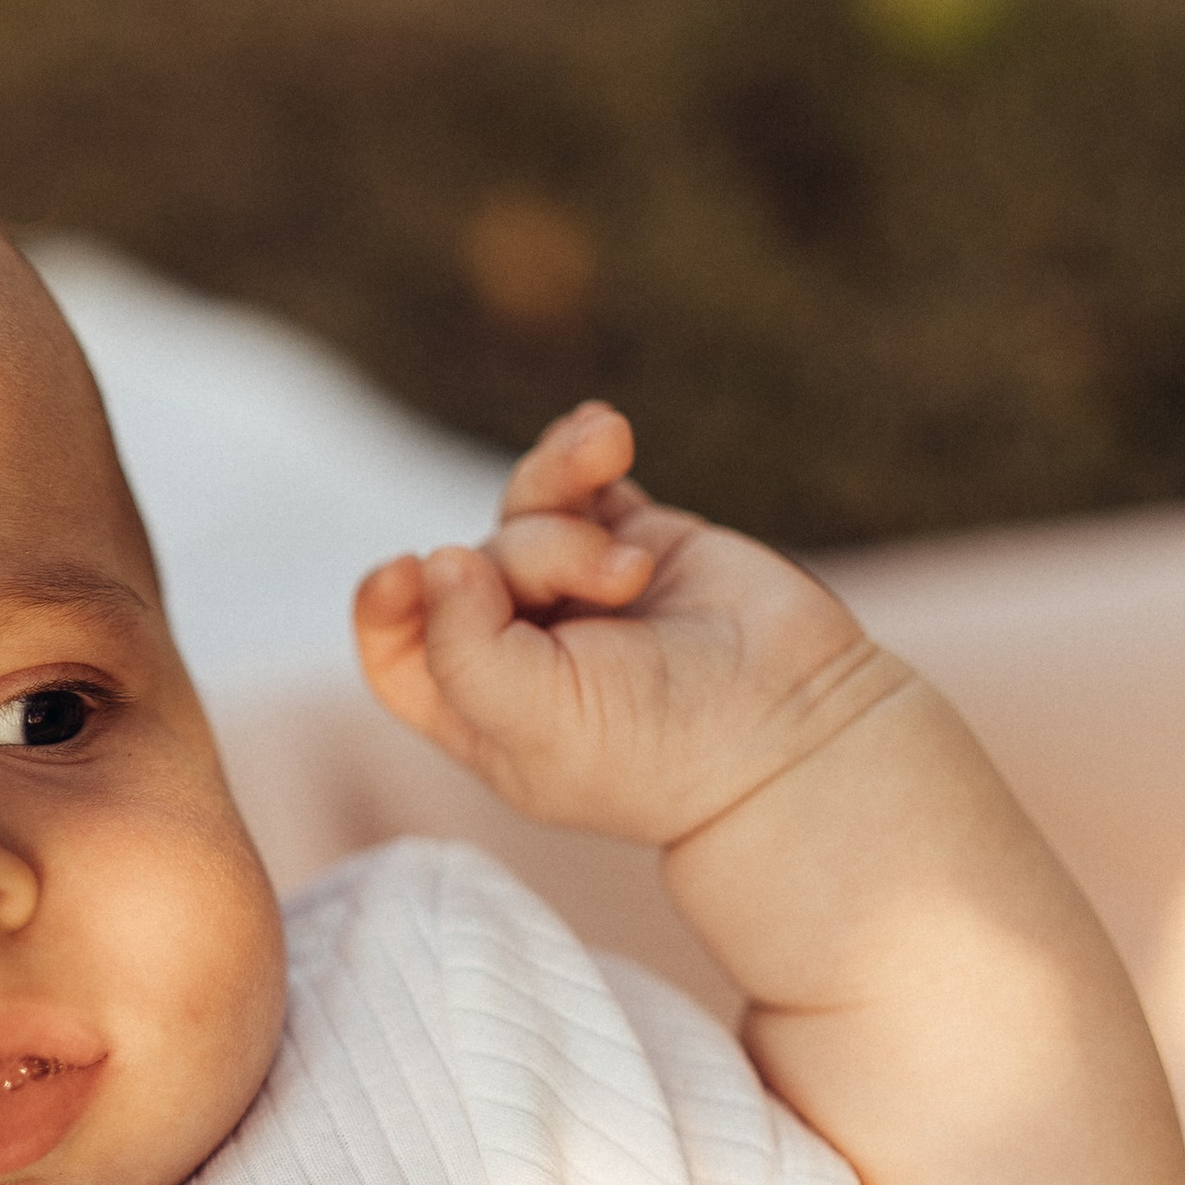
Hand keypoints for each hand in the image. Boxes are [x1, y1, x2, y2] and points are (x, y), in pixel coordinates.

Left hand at [352, 399, 895, 845]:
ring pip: (527, 511)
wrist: (798, 727)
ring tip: (637, 553)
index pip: (398, 648)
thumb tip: (431, 556)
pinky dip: (585, 449)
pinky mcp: (637, 539)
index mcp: (480, 711)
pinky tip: (607, 432)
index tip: (405, 569)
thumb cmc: (661, 752)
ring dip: (567, 502)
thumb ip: (463, 649)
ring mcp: (579, 591)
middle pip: (470, 566)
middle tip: (617, 586)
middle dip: (533, 559)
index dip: (387, 604)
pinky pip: (582, 477)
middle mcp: (521, 648)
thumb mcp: (538, 722)